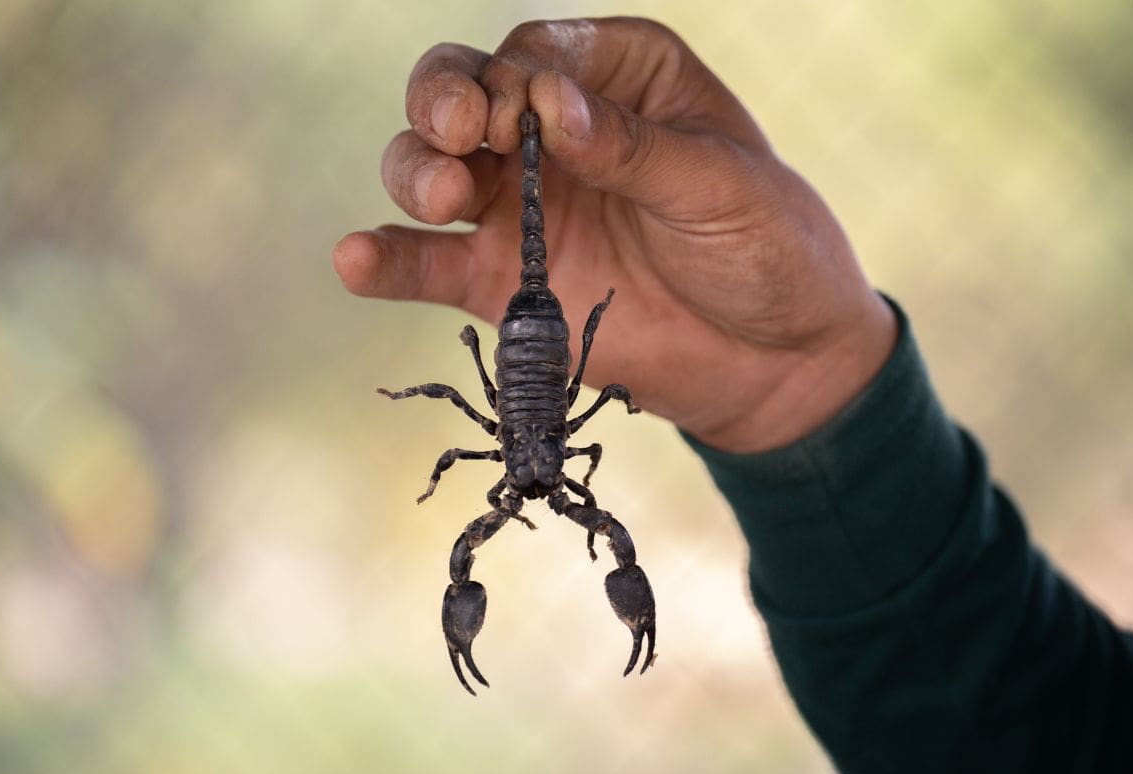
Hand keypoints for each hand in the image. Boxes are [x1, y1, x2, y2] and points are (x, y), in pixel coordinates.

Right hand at [333, 17, 896, 452]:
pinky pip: (429, 264)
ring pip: (431, 166)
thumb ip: (633, 148)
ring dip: (416, 170)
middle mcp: (556, 133)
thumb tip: (549, 107)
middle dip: (446, 103)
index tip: (524, 116)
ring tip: (442, 197)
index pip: (537, 53)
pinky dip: (388, 260)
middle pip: (463, 92)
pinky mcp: (503, 281)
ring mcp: (522, 207)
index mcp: (619, 79)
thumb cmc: (767, 249)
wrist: (776, 361)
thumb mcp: (721, 186)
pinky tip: (356, 259)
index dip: (514, 76)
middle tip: (462, 134)